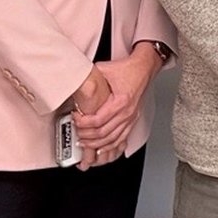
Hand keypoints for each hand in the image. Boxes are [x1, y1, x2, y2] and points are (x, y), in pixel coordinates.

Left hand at [70, 49, 160, 165]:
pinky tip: (101, 149)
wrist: (143, 68)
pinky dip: (110, 146)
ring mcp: (130, 118)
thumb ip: (89, 76)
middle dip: (87, 136)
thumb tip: (74, 78)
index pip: (97, 120)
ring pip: (112, 139)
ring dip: (96, 144)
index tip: (75, 118)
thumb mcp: (104, 69)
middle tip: (76, 133)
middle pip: (103, 133)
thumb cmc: (127, 69)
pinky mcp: (132, 120)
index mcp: (120, 101)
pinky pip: (121, 139)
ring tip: (84, 143)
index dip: (83, 123)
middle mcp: (126, 112)